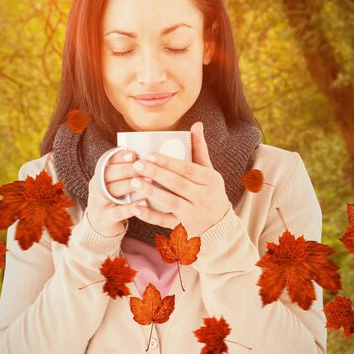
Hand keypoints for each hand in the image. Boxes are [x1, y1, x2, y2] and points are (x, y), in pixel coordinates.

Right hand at [86, 149, 147, 237]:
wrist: (100, 226)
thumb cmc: (113, 201)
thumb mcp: (114, 186)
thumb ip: (125, 174)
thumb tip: (144, 160)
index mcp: (99, 176)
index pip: (107, 162)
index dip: (120, 157)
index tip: (134, 155)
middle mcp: (97, 188)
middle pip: (109, 174)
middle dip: (127, 169)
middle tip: (143, 167)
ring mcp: (100, 204)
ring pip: (113, 191)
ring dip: (130, 185)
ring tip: (147, 181)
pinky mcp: (106, 219)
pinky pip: (119, 212)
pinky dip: (131, 207)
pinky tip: (144, 202)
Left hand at [129, 122, 230, 237]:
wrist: (220, 225)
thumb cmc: (210, 192)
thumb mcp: (209, 171)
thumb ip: (200, 149)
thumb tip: (196, 124)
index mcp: (210, 180)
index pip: (188, 169)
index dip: (168, 162)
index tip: (150, 155)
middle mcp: (204, 198)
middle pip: (178, 184)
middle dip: (156, 174)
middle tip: (137, 165)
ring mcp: (193, 214)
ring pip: (171, 202)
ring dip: (151, 192)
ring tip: (134, 182)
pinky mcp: (184, 228)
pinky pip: (165, 222)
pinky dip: (149, 216)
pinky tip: (135, 207)